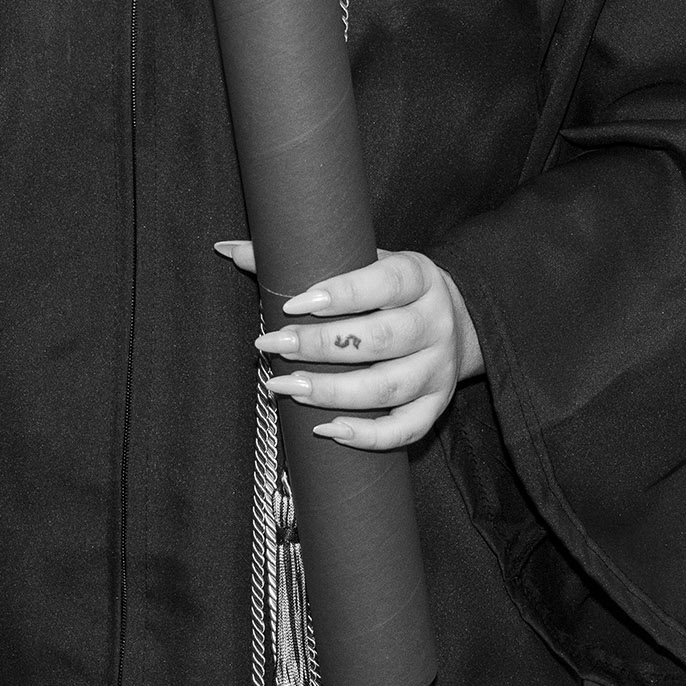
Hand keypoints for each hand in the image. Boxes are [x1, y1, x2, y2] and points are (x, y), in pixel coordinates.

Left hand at [219, 242, 482, 450]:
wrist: (457, 321)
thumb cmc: (390, 288)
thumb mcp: (361, 259)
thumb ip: (300, 255)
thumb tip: (228, 249)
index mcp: (419, 276)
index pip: (384, 283)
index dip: (340, 294)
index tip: (292, 304)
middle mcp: (434, 323)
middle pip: (380, 339)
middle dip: (320, 346)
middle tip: (272, 345)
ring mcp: (438, 369)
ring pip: (388, 387)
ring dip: (332, 391)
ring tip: (285, 386)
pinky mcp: (437, 406)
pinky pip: (406, 429)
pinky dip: (368, 436)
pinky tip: (327, 429)